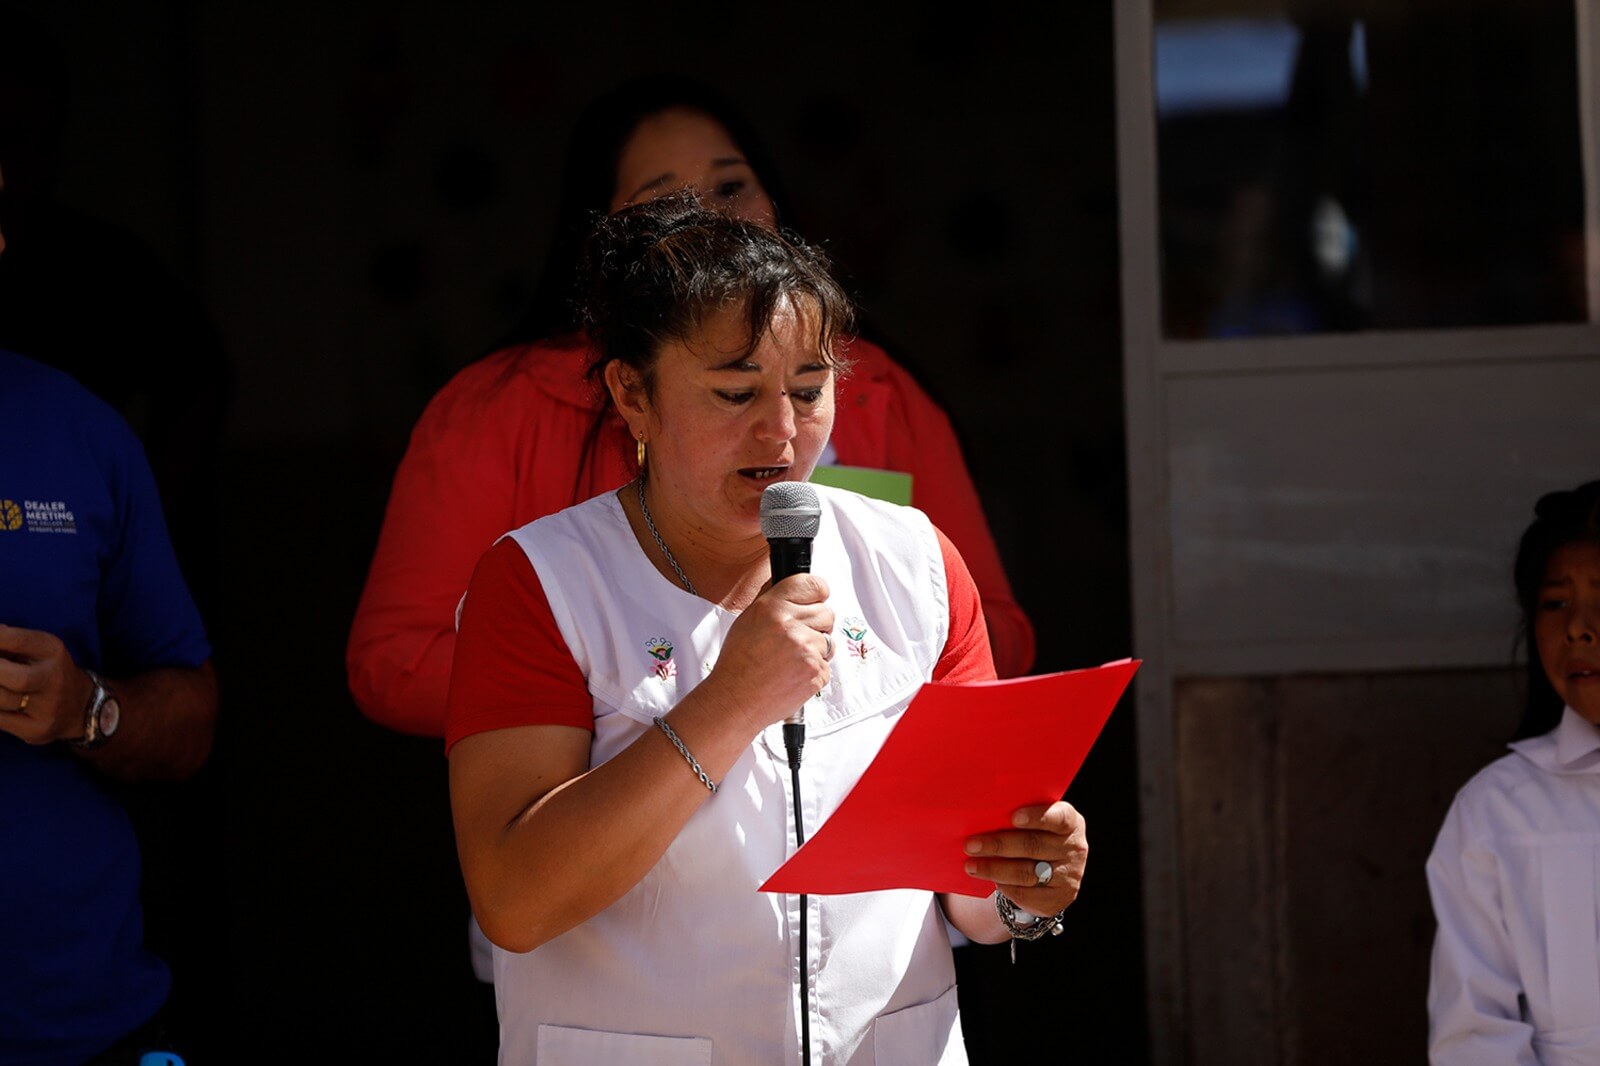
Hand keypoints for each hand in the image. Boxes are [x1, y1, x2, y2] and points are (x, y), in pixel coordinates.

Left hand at [0, 625, 94, 744]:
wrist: (79, 707)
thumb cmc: (44, 672)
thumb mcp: (35, 650)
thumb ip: (8, 644)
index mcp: (53, 651)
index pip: (19, 641)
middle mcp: (55, 679)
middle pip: (18, 679)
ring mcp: (48, 708)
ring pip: (2, 700)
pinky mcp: (37, 729)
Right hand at [701, 574, 833, 730]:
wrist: (735, 699)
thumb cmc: (738, 664)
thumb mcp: (748, 620)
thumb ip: (775, 603)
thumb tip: (796, 592)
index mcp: (773, 607)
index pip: (814, 585)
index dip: (818, 593)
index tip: (817, 599)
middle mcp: (791, 625)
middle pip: (827, 613)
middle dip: (817, 625)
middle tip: (798, 638)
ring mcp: (806, 649)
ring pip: (829, 641)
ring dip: (815, 650)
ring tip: (790, 660)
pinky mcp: (815, 671)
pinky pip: (827, 665)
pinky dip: (814, 671)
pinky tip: (792, 674)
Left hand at [964, 801, 1086, 917]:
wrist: (1049, 869)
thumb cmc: (1033, 835)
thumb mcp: (1034, 822)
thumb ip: (1017, 816)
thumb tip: (981, 815)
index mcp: (1070, 821)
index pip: (1058, 817)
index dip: (1036, 817)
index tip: (1013, 817)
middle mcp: (1074, 848)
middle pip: (1033, 846)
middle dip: (999, 845)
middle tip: (971, 845)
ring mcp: (1069, 876)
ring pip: (1026, 873)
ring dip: (994, 869)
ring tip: (971, 866)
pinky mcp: (1058, 898)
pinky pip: (1027, 894)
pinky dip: (1005, 887)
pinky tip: (990, 880)